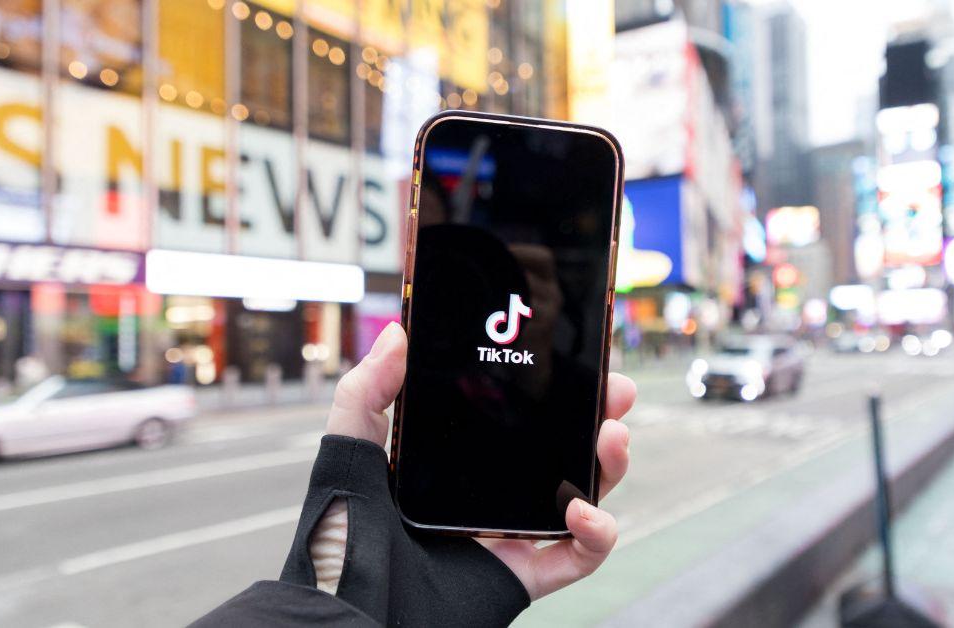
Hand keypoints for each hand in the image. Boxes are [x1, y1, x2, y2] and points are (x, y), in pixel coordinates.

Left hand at [327, 321, 635, 600]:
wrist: (346, 610)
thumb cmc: (336, 537)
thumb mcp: (348, 453)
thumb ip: (366, 391)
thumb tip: (396, 334)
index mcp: (456, 464)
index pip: (518, 419)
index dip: (553, 389)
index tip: (576, 358)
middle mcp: (489, 497)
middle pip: (562, 452)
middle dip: (597, 418)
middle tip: (616, 391)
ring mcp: (509, 536)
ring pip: (582, 497)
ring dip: (609, 467)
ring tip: (613, 437)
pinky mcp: (521, 576)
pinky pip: (578, 558)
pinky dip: (598, 534)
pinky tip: (585, 511)